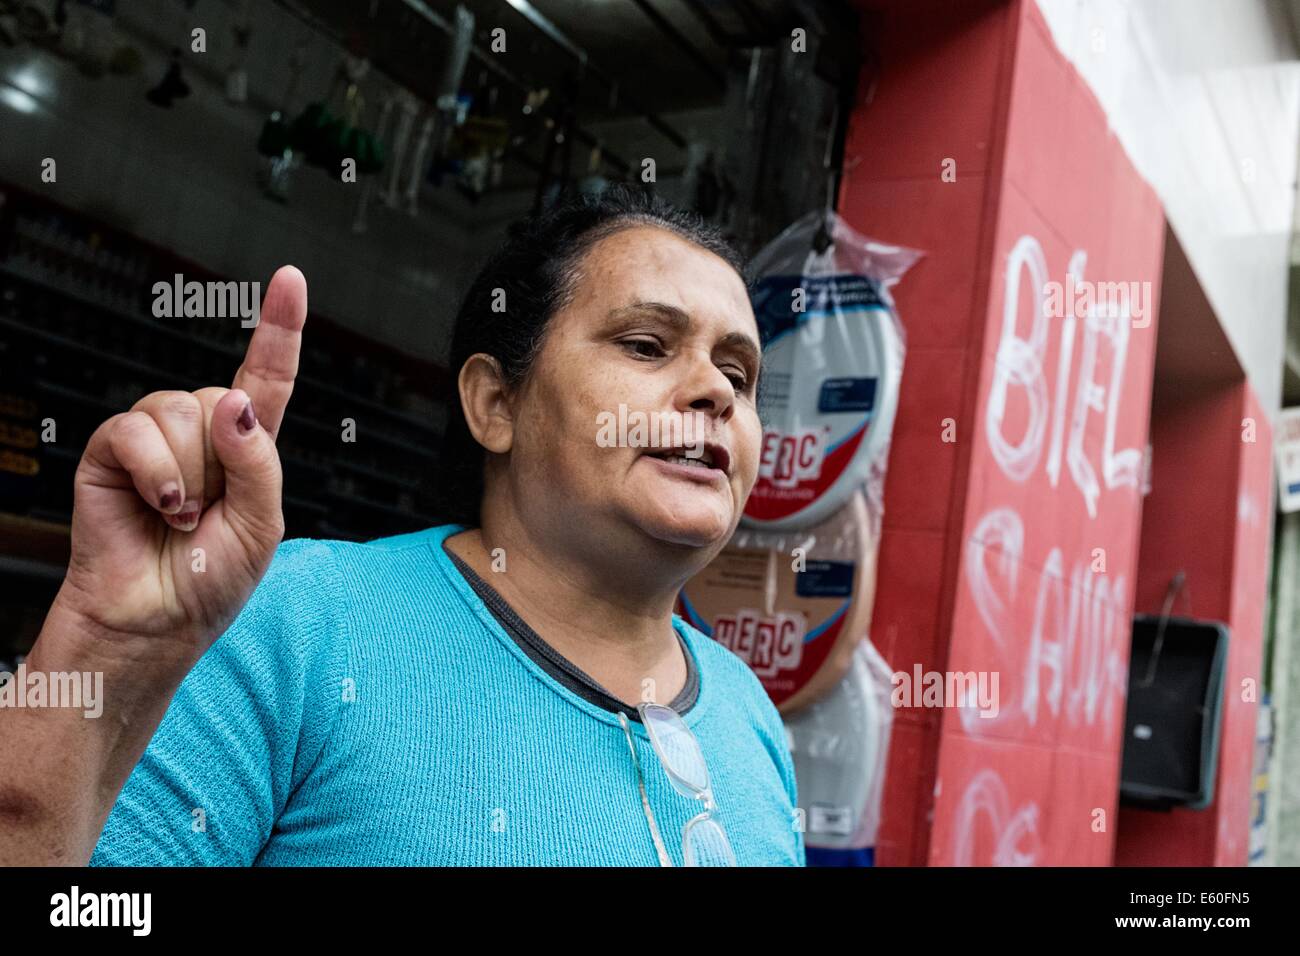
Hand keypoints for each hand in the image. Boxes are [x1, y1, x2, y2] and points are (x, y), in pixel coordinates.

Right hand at [54, 265, 307, 664]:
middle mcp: (202, 436)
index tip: (290, 279)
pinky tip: (162, 505)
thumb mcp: (261, 525)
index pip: (268, 379)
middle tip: (208, 510)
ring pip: (183, 410)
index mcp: (247, 449)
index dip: (279, 328)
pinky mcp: (110, 452)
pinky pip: (136, 429)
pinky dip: (156, 471)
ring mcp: (155, 440)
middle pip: (224, 395)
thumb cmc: (209, 581)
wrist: (152, 623)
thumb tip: (235, 402)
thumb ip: (259, 462)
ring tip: (181, 515)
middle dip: (224, 460)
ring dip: (190, 474)